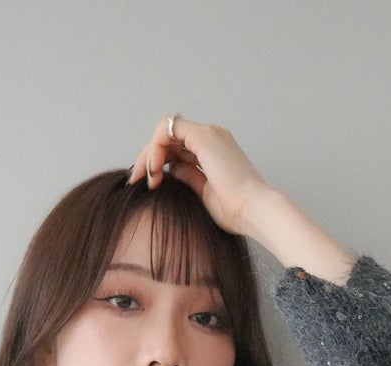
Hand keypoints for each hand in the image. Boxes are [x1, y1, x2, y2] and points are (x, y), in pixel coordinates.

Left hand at [125, 116, 273, 237]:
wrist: (253, 211)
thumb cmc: (236, 210)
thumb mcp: (204, 192)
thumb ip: (188, 176)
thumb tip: (171, 169)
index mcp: (213, 149)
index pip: (176, 145)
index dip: (157, 160)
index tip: (149, 184)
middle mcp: (211, 136)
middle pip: (168, 136)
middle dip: (148, 156)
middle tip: (137, 179)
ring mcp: (208, 133)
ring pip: (165, 130)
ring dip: (150, 152)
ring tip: (147, 177)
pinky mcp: (203, 136)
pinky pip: (168, 129)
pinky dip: (156, 147)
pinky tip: (154, 169)